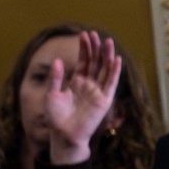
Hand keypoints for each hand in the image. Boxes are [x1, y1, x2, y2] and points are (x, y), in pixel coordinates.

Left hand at [41, 30, 121, 165]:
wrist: (63, 134)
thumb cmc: (56, 117)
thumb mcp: (52, 94)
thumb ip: (55, 78)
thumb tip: (57, 60)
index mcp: (76, 82)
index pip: (83, 61)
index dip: (84, 49)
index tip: (84, 35)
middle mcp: (89, 85)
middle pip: (95, 62)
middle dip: (95, 48)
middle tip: (94, 34)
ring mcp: (97, 91)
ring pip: (105, 69)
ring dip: (106, 55)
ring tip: (107, 41)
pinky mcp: (104, 100)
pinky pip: (111, 83)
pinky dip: (114, 71)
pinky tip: (116, 59)